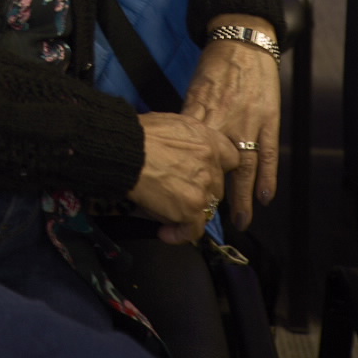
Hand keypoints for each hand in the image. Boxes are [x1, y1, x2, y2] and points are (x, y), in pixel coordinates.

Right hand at [127, 111, 239, 243]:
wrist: (126, 150)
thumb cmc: (139, 134)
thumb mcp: (172, 123)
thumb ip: (188, 139)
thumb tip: (183, 151)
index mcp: (208, 139)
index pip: (231, 158)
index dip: (219, 168)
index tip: (206, 174)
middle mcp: (211, 163)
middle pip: (217, 186)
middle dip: (201, 192)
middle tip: (179, 195)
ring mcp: (203, 187)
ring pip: (206, 209)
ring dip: (190, 214)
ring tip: (168, 216)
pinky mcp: (192, 208)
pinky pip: (193, 230)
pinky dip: (179, 234)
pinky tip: (165, 232)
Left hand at [182, 15, 280, 230]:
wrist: (243, 41)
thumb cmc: (215, 65)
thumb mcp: (194, 89)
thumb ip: (189, 117)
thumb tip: (176, 141)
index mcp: (202, 113)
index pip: (192, 152)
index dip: (187, 175)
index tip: (181, 196)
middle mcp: (224, 121)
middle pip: (217, 165)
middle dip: (214, 193)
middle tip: (210, 219)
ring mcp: (249, 122)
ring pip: (245, 166)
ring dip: (243, 196)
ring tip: (241, 220)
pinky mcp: (269, 120)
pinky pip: (268, 153)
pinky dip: (268, 177)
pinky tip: (265, 197)